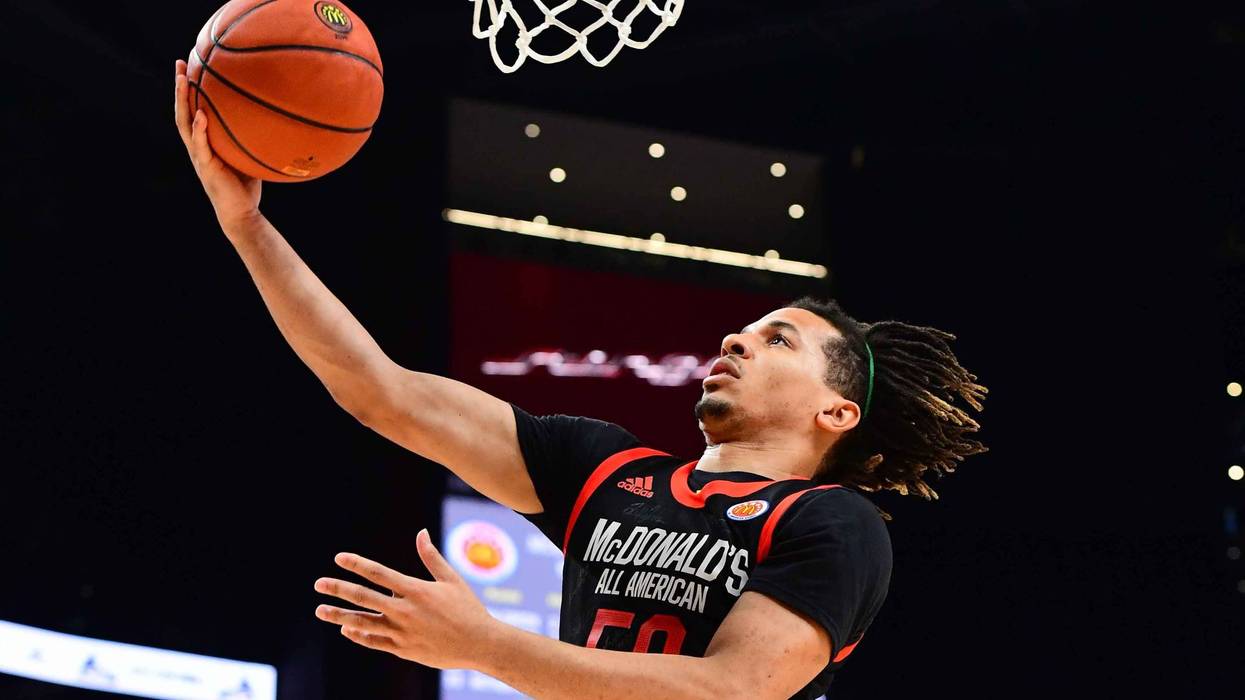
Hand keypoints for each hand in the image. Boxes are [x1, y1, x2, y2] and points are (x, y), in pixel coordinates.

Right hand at [174, 59, 262, 233]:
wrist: (242, 214)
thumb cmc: (246, 186)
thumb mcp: (247, 155)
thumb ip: (250, 138)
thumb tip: (271, 117)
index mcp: (205, 144)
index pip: (193, 111)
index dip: (189, 91)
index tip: (189, 67)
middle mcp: (198, 148)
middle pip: (183, 112)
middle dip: (180, 87)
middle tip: (179, 63)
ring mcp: (199, 157)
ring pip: (185, 124)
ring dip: (182, 102)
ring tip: (182, 80)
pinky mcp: (206, 168)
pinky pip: (201, 146)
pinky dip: (200, 130)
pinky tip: (201, 114)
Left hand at [313, 529, 494, 669]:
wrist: (480, 644)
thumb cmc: (468, 609)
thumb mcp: (452, 580)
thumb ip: (431, 557)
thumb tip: (421, 532)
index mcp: (416, 590)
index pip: (379, 573)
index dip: (357, 564)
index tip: (339, 558)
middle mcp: (405, 611)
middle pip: (364, 597)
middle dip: (338, 589)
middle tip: (319, 584)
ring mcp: (402, 633)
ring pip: (363, 623)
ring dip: (339, 616)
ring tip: (320, 611)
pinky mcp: (403, 650)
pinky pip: (374, 642)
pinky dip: (359, 635)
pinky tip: (347, 629)